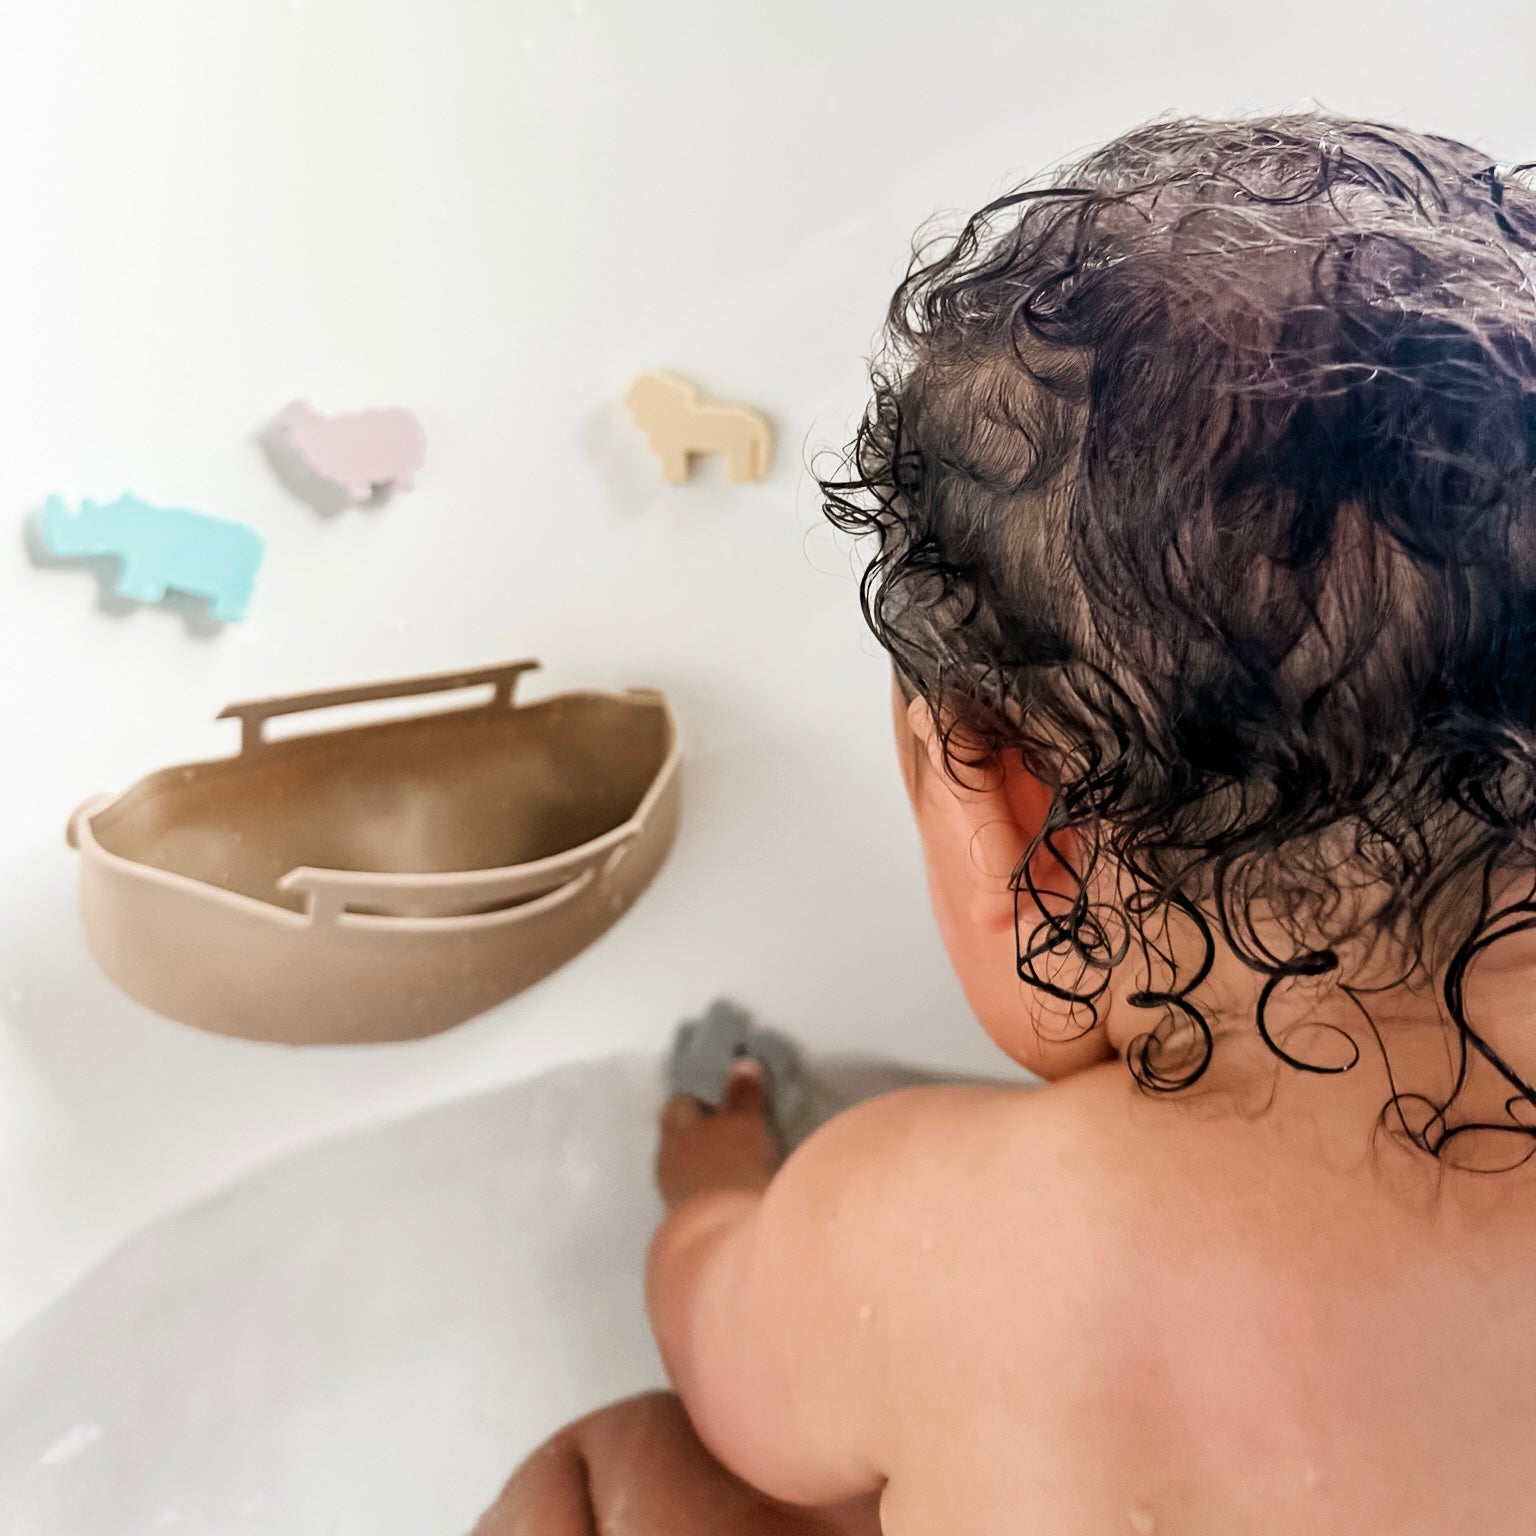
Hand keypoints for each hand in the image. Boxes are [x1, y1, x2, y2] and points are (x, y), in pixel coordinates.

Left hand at [657, 1061, 782, 1211]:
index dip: (698, 1097)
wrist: (726, 1236)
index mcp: (675, 1130)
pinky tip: (734, 1190)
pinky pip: (701, 1196)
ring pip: (689, 1170)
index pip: (679, 1104)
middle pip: (681, 1138)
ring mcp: (676, 1196)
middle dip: (701, 1132)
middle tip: (729, 1125)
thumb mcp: (745, 1123)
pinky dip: (715, 1189)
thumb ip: (743, 1095)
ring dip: (708, 1164)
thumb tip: (742, 1063)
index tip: (719, 1093)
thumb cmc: (733, 1165)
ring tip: (735, 1160)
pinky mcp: (691, 1224)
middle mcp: (668, 1160)